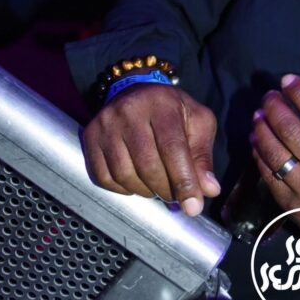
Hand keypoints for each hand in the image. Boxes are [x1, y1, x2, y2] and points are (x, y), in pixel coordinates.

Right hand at [82, 83, 219, 213]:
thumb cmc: (172, 111)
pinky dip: (123, 189)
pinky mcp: (90, 137)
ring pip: (125, 175)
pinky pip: (104, 177)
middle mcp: (130, 111)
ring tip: (157, 186)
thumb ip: (203, 156)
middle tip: (176, 196)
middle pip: (148, 165)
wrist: (136, 92)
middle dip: (166, 189)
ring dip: (145, 191)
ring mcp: (106, 124)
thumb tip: (209, 189)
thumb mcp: (197, 122)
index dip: (184, 181)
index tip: (193, 207)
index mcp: (162, 104)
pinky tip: (136, 181)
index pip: (172, 148)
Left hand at [251, 75, 299, 258]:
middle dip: (275, 106)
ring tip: (259, 114)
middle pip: (291, 130)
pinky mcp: (291, 206)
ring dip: (261, 128)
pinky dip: (259, 153)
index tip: (289, 80)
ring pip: (274, 151)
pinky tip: (257, 140)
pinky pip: (268, 174)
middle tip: (270, 96)